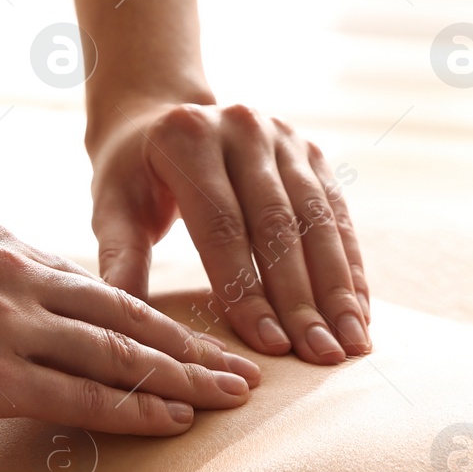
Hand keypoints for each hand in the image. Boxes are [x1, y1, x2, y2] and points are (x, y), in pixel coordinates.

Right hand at [0, 220, 260, 435]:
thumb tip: (39, 305)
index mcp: (2, 243)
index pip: (100, 287)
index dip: (157, 319)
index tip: (199, 341)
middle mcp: (16, 274)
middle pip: (128, 315)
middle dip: (194, 347)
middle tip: (247, 371)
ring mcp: (4, 323)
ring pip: (118, 354)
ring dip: (184, 380)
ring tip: (232, 399)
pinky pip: (81, 396)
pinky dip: (135, 410)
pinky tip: (175, 422)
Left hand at [88, 101, 370, 363]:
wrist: (162, 115)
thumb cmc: (133, 174)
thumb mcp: (113, 209)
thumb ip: (120, 262)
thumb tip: (127, 330)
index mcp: (187, 138)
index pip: (223, 225)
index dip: (248, 289)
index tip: (271, 345)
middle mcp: (242, 127)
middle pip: (277, 224)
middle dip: (302, 298)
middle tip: (320, 356)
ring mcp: (283, 136)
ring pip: (317, 220)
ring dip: (337, 287)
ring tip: (350, 342)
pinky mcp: (311, 151)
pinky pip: (336, 213)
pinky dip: (350, 264)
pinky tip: (358, 310)